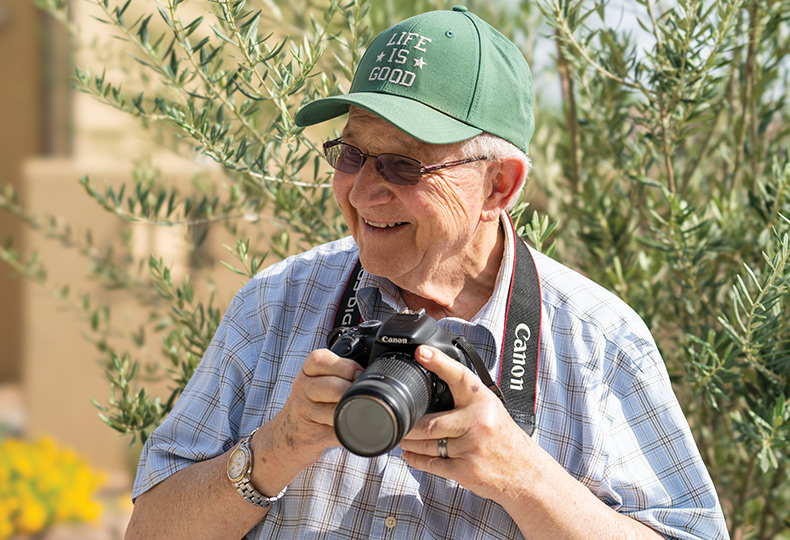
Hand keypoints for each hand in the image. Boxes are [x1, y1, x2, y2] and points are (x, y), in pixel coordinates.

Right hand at [250, 349, 362, 493]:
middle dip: (352, 390)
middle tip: (362, 394)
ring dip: (352, 412)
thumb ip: (335, 374)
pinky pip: (337, 434)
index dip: (345, 365)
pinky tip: (356, 430)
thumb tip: (370, 373)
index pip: (321, 360)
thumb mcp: (313, 383)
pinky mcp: (311, 437)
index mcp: (306, 373)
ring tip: (358, 411)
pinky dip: (351, 433)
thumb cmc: (307, 405)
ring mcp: (305, 415)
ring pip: (334, 412)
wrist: (281, 438)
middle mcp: (303, 391)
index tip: (358, 373)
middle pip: (332, 386)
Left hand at [399, 345, 537, 504]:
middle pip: (430, 422)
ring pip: (428, 444)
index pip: (459, 377)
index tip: (422, 352)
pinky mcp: (466, 470)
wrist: (527, 473)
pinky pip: (432, 464)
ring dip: (410, 442)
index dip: (439, 362)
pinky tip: (411, 455)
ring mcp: (471, 447)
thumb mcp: (491, 410)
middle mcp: (478, 422)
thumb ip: (466, 400)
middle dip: (410, 425)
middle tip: (399, 419)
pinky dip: (417, 460)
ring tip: (403, 437)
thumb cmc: (505, 439)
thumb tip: (433, 388)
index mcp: (483, 401)